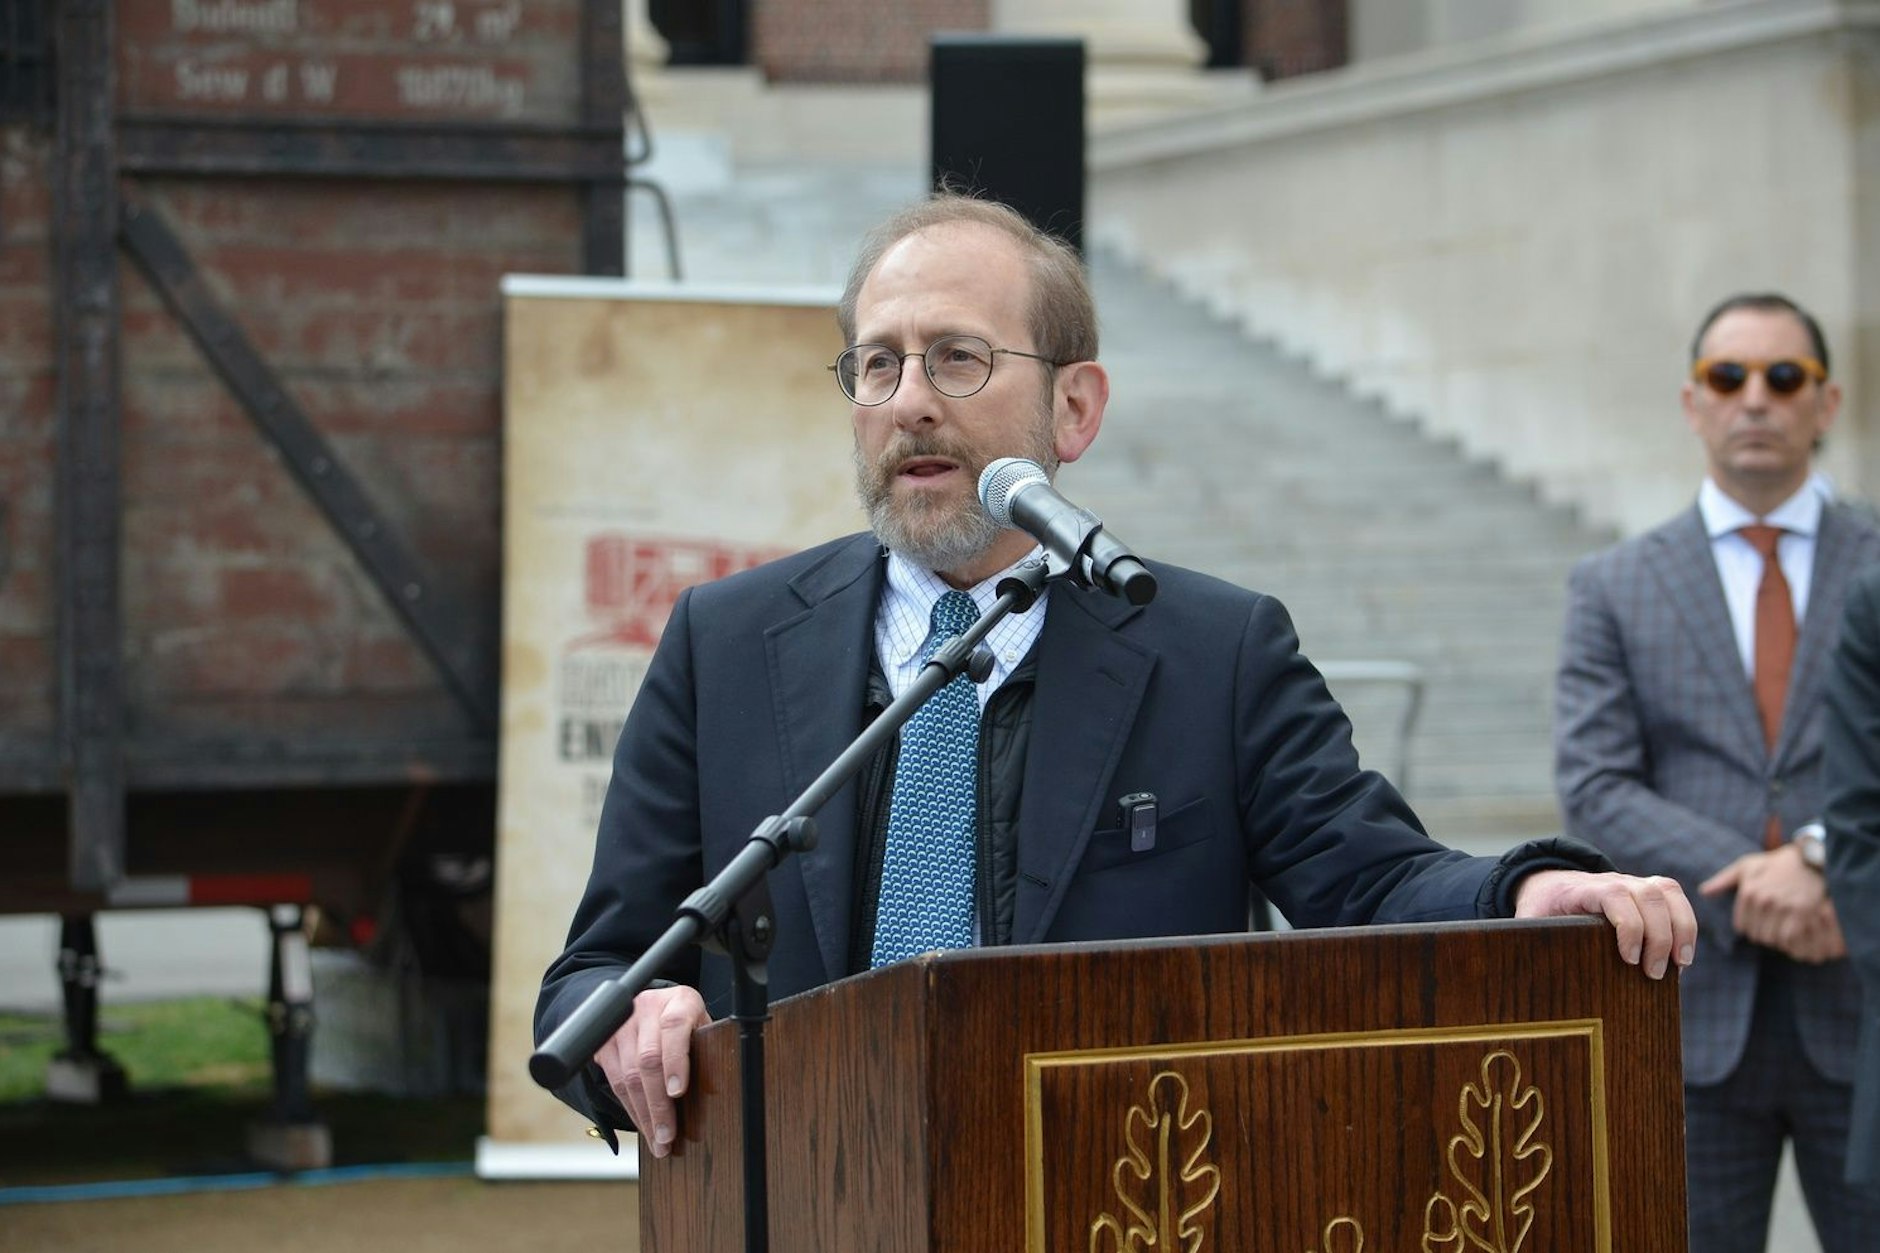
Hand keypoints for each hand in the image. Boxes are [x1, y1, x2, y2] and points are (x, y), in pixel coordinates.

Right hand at [593, 985, 710, 1158]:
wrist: (655, 1007)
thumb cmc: (688, 1026)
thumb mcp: (702, 1029)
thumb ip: (703, 1050)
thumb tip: (710, 1093)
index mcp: (680, 1000)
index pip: (675, 1026)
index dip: (675, 1060)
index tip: (678, 1092)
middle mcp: (648, 1007)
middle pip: (648, 1059)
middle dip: (658, 1104)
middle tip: (668, 1135)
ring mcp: (622, 1023)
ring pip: (629, 1075)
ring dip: (643, 1114)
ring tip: (657, 1139)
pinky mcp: (604, 1042)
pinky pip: (615, 1081)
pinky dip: (630, 1108)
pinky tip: (642, 1124)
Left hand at [1513, 870, 1696, 978]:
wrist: (1548, 886)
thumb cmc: (1540, 912)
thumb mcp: (1528, 925)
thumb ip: (1529, 943)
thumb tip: (1525, 977)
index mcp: (1581, 889)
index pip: (1613, 895)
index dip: (1628, 925)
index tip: (1629, 959)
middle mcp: (1611, 880)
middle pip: (1648, 895)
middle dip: (1658, 937)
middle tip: (1652, 975)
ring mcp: (1632, 883)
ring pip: (1667, 893)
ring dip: (1680, 929)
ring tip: (1679, 966)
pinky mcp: (1647, 891)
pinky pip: (1674, 897)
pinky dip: (1686, 924)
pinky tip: (1683, 956)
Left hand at [1699, 847, 1848, 962]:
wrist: (1811, 859)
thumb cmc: (1776, 864)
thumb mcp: (1748, 866)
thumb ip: (1724, 880)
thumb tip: (1703, 891)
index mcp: (1748, 891)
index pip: (1742, 927)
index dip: (1752, 929)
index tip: (1763, 923)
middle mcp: (1763, 900)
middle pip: (1758, 936)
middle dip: (1766, 935)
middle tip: (1777, 928)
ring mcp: (1783, 907)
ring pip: (1773, 940)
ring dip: (1780, 940)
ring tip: (1787, 930)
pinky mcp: (1802, 913)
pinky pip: (1789, 940)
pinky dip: (1792, 942)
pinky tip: (1796, 934)